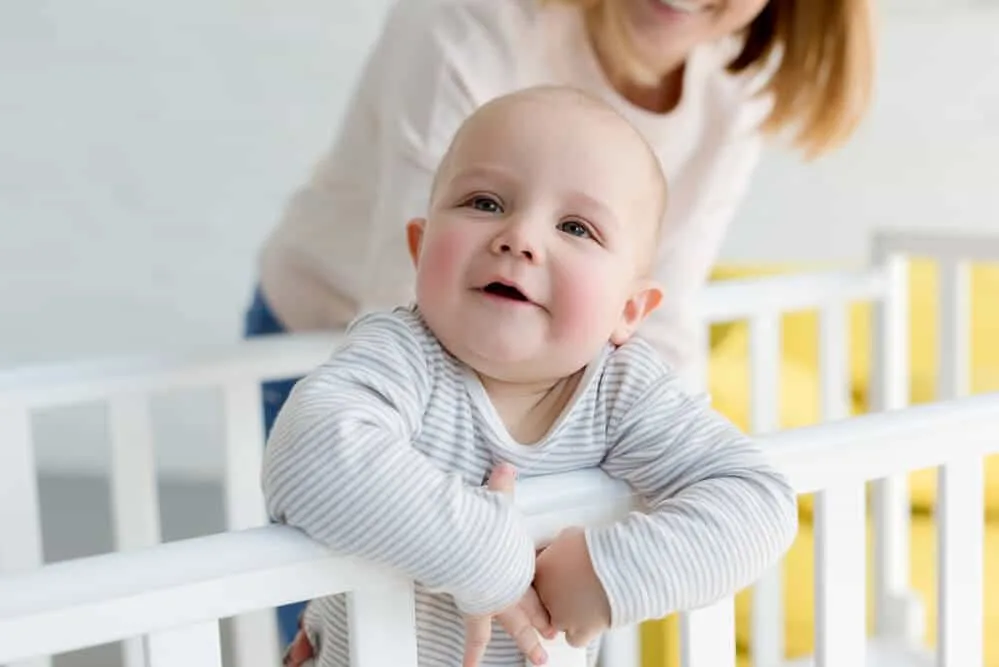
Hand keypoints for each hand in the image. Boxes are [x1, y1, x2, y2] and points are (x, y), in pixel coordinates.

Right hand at [463, 463, 554, 666]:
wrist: (473, 548)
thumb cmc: (486, 527)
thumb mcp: (498, 503)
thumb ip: (502, 486)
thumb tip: (505, 466)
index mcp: (519, 562)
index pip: (536, 581)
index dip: (545, 593)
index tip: (553, 602)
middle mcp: (514, 586)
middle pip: (535, 608)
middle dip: (545, 623)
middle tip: (555, 636)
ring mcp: (499, 602)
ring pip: (518, 628)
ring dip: (528, 644)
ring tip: (538, 660)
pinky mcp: (479, 611)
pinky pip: (475, 638)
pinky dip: (472, 654)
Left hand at [533, 527, 611, 647]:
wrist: (622, 564)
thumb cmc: (602, 547)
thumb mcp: (570, 536)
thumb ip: (558, 547)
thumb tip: (560, 549)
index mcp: (540, 570)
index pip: (538, 580)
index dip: (553, 580)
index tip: (565, 578)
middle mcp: (546, 594)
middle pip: (547, 602)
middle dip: (561, 597)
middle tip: (578, 589)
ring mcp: (561, 615)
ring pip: (558, 622)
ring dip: (570, 615)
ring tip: (589, 602)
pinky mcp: (579, 631)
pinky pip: (574, 638)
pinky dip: (583, 632)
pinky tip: (593, 618)